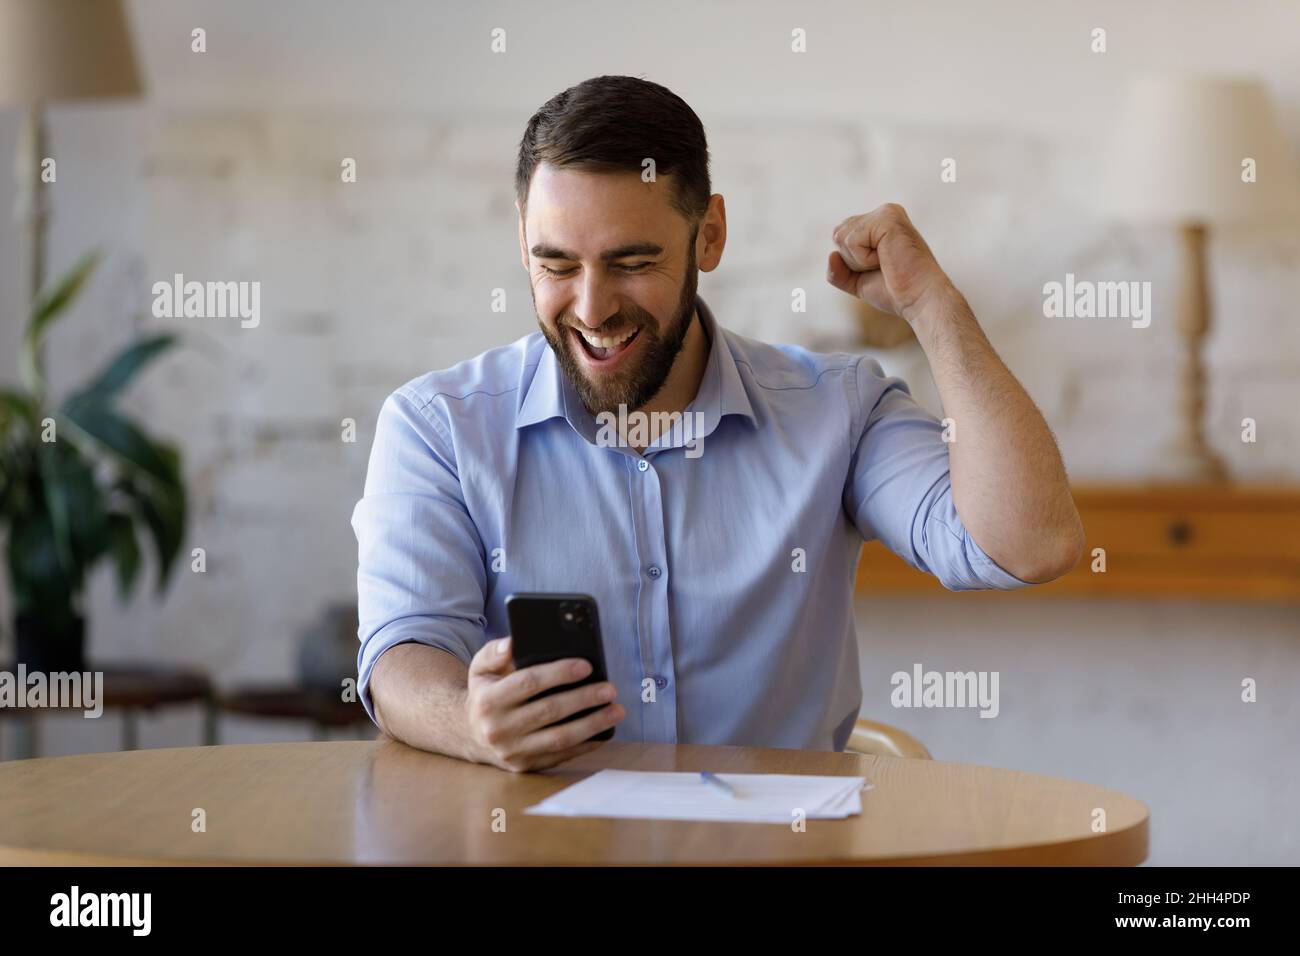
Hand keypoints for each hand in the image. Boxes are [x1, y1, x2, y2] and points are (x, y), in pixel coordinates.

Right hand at [465, 636, 624, 772]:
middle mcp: (498, 729)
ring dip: (592, 724)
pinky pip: (561, 756)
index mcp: (488, 700)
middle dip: (584, 698)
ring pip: (559, 738)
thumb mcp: (481, 668)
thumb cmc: (486, 692)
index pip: (528, 683)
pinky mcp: (525, 766)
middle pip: (549, 711)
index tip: (586, 666)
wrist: (471, 733)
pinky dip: (586, 745)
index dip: (559, 673)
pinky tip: (605, 732)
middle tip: (610, 689)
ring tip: (616, 711)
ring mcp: (512, 752)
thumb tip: (514, 643)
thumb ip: (495, 651)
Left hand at [826, 203, 955, 321]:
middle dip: (852, 261)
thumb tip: (831, 255)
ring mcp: (886, 212)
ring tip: (885, 263)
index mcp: (879, 222)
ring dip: (858, 261)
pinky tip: (886, 259)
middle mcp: (884, 212)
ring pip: (841, 237)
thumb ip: (838, 271)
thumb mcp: (857, 282)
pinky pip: (852, 241)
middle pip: (838, 235)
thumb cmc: (895, 291)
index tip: (881, 268)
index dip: (851, 262)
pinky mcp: (887, 218)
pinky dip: (863, 259)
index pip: (841, 237)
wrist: (919, 299)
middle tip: (883, 267)